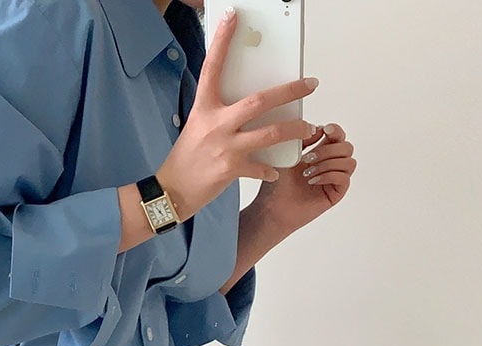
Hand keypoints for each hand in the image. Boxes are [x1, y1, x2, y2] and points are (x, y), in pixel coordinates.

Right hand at [155, 7, 319, 221]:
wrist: (172, 191)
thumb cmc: (185, 159)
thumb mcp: (197, 127)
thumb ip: (219, 114)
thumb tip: (246, 106)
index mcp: (204, 109)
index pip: (212, 68)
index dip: (222, 42)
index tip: (232, 18)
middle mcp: (216, 125)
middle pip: (260, 101)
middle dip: (289, 91)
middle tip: (310, 85)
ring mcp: (225, 147)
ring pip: (269, 133)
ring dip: (294, 130)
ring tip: (308, 128)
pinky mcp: (231, 170)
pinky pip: (260, 168)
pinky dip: (270, 170)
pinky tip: (275, 170)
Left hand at [253, 123, 356, 234]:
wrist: (272, 208)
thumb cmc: (277, 184)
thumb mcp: (288, 155)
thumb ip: (303, 140)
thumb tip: (320, 129)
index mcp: (320, 152)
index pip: (337, 136)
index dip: (335, 131)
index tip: (326, 130)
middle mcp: (329, 165)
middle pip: (346, 147)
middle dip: (328, 150)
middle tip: (308, 159)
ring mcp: (333, 179)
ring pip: (349, 162)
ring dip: (328, 164)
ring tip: (308, 173)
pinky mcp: (335, 193)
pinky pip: (344, 178)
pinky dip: (329, 176)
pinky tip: (313, 181)